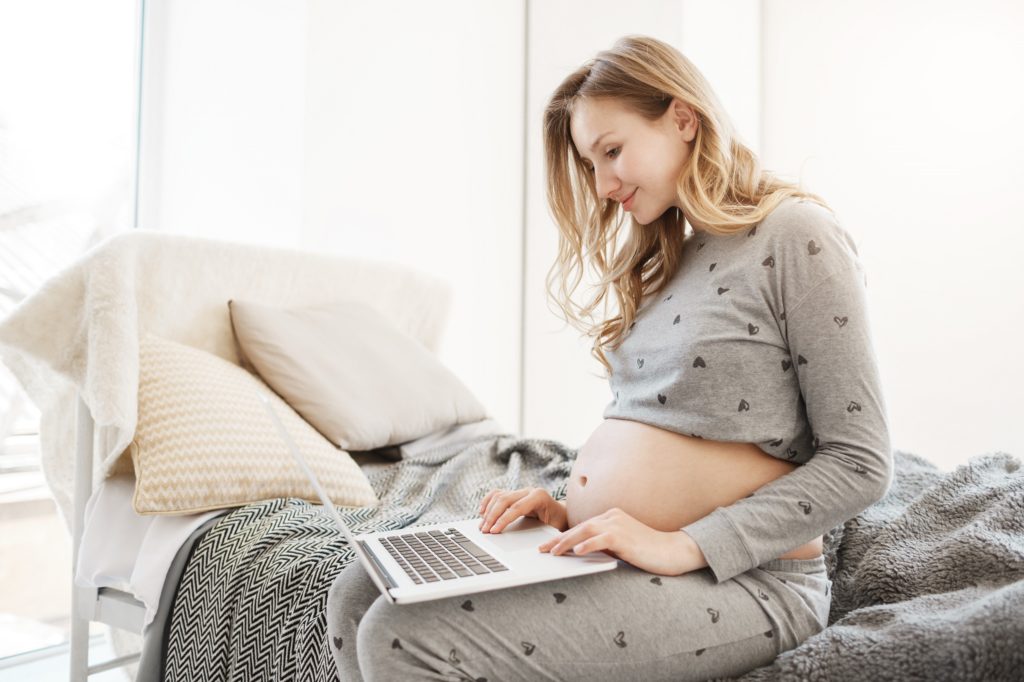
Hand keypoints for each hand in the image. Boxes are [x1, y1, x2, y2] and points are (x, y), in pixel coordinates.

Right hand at [478, 487, 567, 533]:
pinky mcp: (514, 493)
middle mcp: (529, 490)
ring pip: (498, 496)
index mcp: (539, 496)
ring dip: (488, 511)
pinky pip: (497, 494)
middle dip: (492, 516)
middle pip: (504, 500)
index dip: (503, 519)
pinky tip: (482, 512)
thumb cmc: (557, 524)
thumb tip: (529, 544)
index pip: (516, 507)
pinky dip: (488, 501)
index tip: (493, 531)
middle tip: (484, 531)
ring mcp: (520, 491)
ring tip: (482, 526)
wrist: (560, 515)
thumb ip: (541, 532)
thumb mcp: (552, 529)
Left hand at [537, 507, 705, 576]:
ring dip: (566, 542)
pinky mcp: (624, 536)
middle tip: (542, 550)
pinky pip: (602, 539)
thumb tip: (581, 552)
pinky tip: (576, 552)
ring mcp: (618, 524)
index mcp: (611, 517)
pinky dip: (587, 544)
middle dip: (558, 539)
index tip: (548, 546)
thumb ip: (603, 545)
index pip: (581, 526)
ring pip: (585, 531)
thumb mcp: (621, 546)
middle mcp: (612, 517)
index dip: (563, 536)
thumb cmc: (648, 551)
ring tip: (552, 552)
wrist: (673, 551)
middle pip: (578, 527)